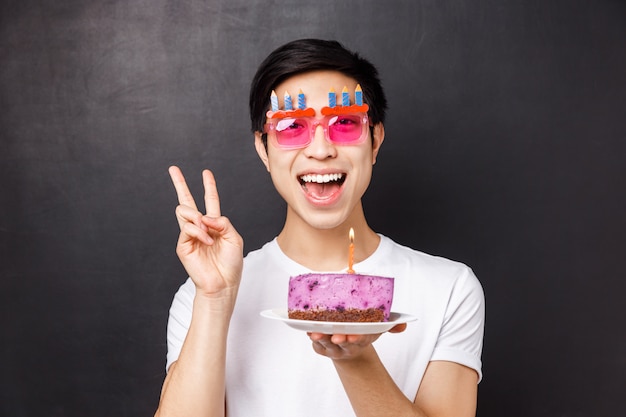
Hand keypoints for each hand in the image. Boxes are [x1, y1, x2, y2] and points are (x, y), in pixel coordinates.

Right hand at [168, 166, 243, 298]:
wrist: (223, 283)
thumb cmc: (231, 263)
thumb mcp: (234, 237)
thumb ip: (222, 222)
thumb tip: (204, 216)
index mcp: (214, 224)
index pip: (210, 201)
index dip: (208, 186)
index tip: (206, 172)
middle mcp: (200, 227)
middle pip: (187, 201)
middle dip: (180, 184)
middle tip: (173, 169)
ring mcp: (190, 235)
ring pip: (184, 211)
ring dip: (197, 217)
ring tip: (206, 231)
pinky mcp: (183, 245)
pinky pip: (187, 228)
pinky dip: (199, 232)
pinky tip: (206, 240)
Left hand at [308, 323, 406, 360]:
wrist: (349, 347)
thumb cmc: (363, 331)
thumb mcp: (378, 328)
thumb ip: (391, 325)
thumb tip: (404, 324)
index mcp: (362, 339)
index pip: (362, 339)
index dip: (359, 338)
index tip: (355, 335)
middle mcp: (348, 345)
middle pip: (344, 344)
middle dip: (341, 340)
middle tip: (337, 337)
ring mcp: (334, 347)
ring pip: (327, 344)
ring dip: (322, 338)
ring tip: (316, 333)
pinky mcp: (321, 347)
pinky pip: (316, 345)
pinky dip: (312, 339)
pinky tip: (308, 330)